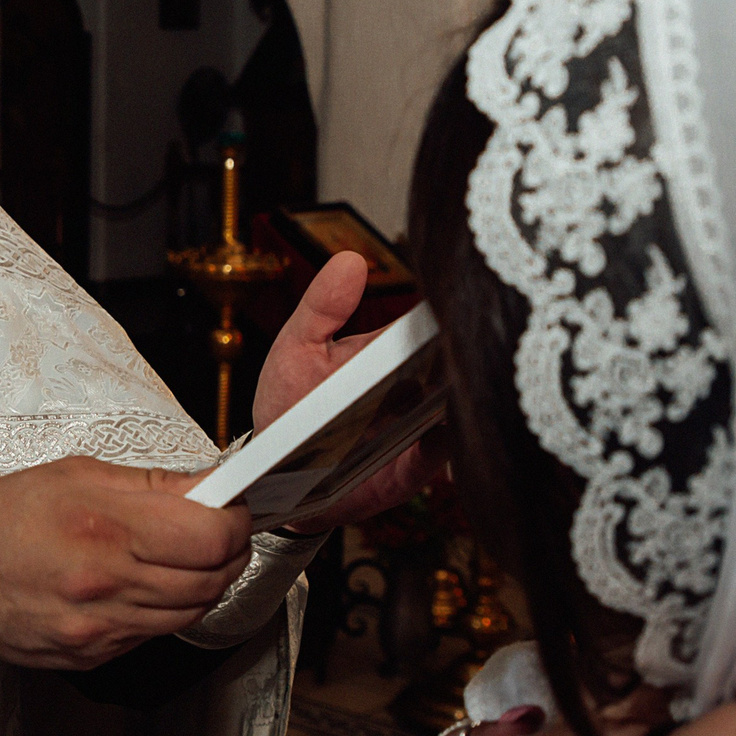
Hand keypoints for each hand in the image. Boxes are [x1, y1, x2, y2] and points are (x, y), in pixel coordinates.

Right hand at [0, 457, 251, 668]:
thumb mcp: (72, 475)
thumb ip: (149, 485)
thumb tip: (208, 488)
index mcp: (102, 529)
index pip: (212, 535)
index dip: (233, 518)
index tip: (228, 505)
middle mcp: (106, 585)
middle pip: (213, 578)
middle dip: (226, 549)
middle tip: (214, 527)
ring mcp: (101, 629)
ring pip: (193, 611)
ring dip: (201, 581)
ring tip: (179, 554)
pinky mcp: (95, 656)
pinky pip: (156, 633)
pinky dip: (164, 607)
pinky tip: (142, 583)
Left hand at [250, 252, 443, 530]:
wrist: (276, 476)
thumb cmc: (287, 405)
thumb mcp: (296, 349)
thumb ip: (321, 308)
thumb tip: (351, 259)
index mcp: (388, 352)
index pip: (428, 325)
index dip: (442, 314)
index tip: (452, 302)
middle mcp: (413, 386)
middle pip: (452, 364)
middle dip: (458, 354)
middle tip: (458, 343)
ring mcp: (420, 425)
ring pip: (458, 405)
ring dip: (459, 395)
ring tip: (451, 382)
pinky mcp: (417, 465)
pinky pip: (447, 450)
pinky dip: (450, 439)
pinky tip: (442, 425)